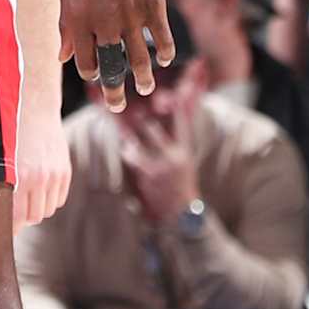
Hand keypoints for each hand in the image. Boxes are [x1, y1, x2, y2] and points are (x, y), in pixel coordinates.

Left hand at [13, 97, 70, 227]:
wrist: (34, 108)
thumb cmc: (10, 134)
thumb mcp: (0, 159)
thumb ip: (1, 185)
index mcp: (18, 177)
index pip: (17, 217)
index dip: (11, 227)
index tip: (6, 231)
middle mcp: (39, 178)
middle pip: (33, 217)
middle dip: (24, 218)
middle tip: (15, 212)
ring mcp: (54, 176)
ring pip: (47, 210)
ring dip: (37, 208)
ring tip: (27, 197)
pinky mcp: (65, 172)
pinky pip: (59, 199)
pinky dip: (50, 199)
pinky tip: (40, 188)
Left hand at [60, 0, 170, 109]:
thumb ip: (66, 23)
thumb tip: (63, 55)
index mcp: (77, 17)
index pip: (84, 61)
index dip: (91, 74)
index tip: (97, 79)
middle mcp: (101, 21)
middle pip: (110, 68)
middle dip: (114, 91)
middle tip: (117, 106)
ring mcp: (129, 13)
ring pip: (138, 59)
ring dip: (142, 78)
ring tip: (145, 88)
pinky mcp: (153, 2)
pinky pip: (162, 37)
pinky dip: (164, 52)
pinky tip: (164, 59)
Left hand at [117, 105, 198, 224]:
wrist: (181, 213)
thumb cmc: (180, 186)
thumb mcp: (184, 164)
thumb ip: (175, 147)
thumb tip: (160, 130)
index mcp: (185, 151)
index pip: (181, 124)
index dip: (176, 108)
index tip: (171, 94)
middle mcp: (174, 155)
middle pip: (154, 128)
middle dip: (141, 119)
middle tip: (132, 110)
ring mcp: (161, 164)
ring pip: (139, 141)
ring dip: (129, 136)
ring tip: (123, 129)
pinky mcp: (149, 174)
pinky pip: (132, 156)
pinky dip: (127, 153)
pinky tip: (126, 151)